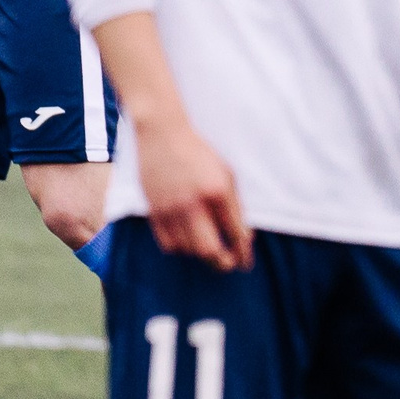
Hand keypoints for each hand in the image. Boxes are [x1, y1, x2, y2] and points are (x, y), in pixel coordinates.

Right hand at [135, 115, 251, 271]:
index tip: (246, 263)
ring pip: (188, 250)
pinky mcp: (153, 211)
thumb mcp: (226, 173)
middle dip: (222, 263)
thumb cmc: (200, 152)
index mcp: (217, 191)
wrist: (162, 134)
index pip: (234, 232)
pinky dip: (180, 248)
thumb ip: (234, 204)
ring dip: (201, 254)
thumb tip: (242, 236)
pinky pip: (167, 243)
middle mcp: (193, 203)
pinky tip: (188, 242)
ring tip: (209, 249)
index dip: (243, 252)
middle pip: (209, 250)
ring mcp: (170, 209)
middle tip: (228, 264)